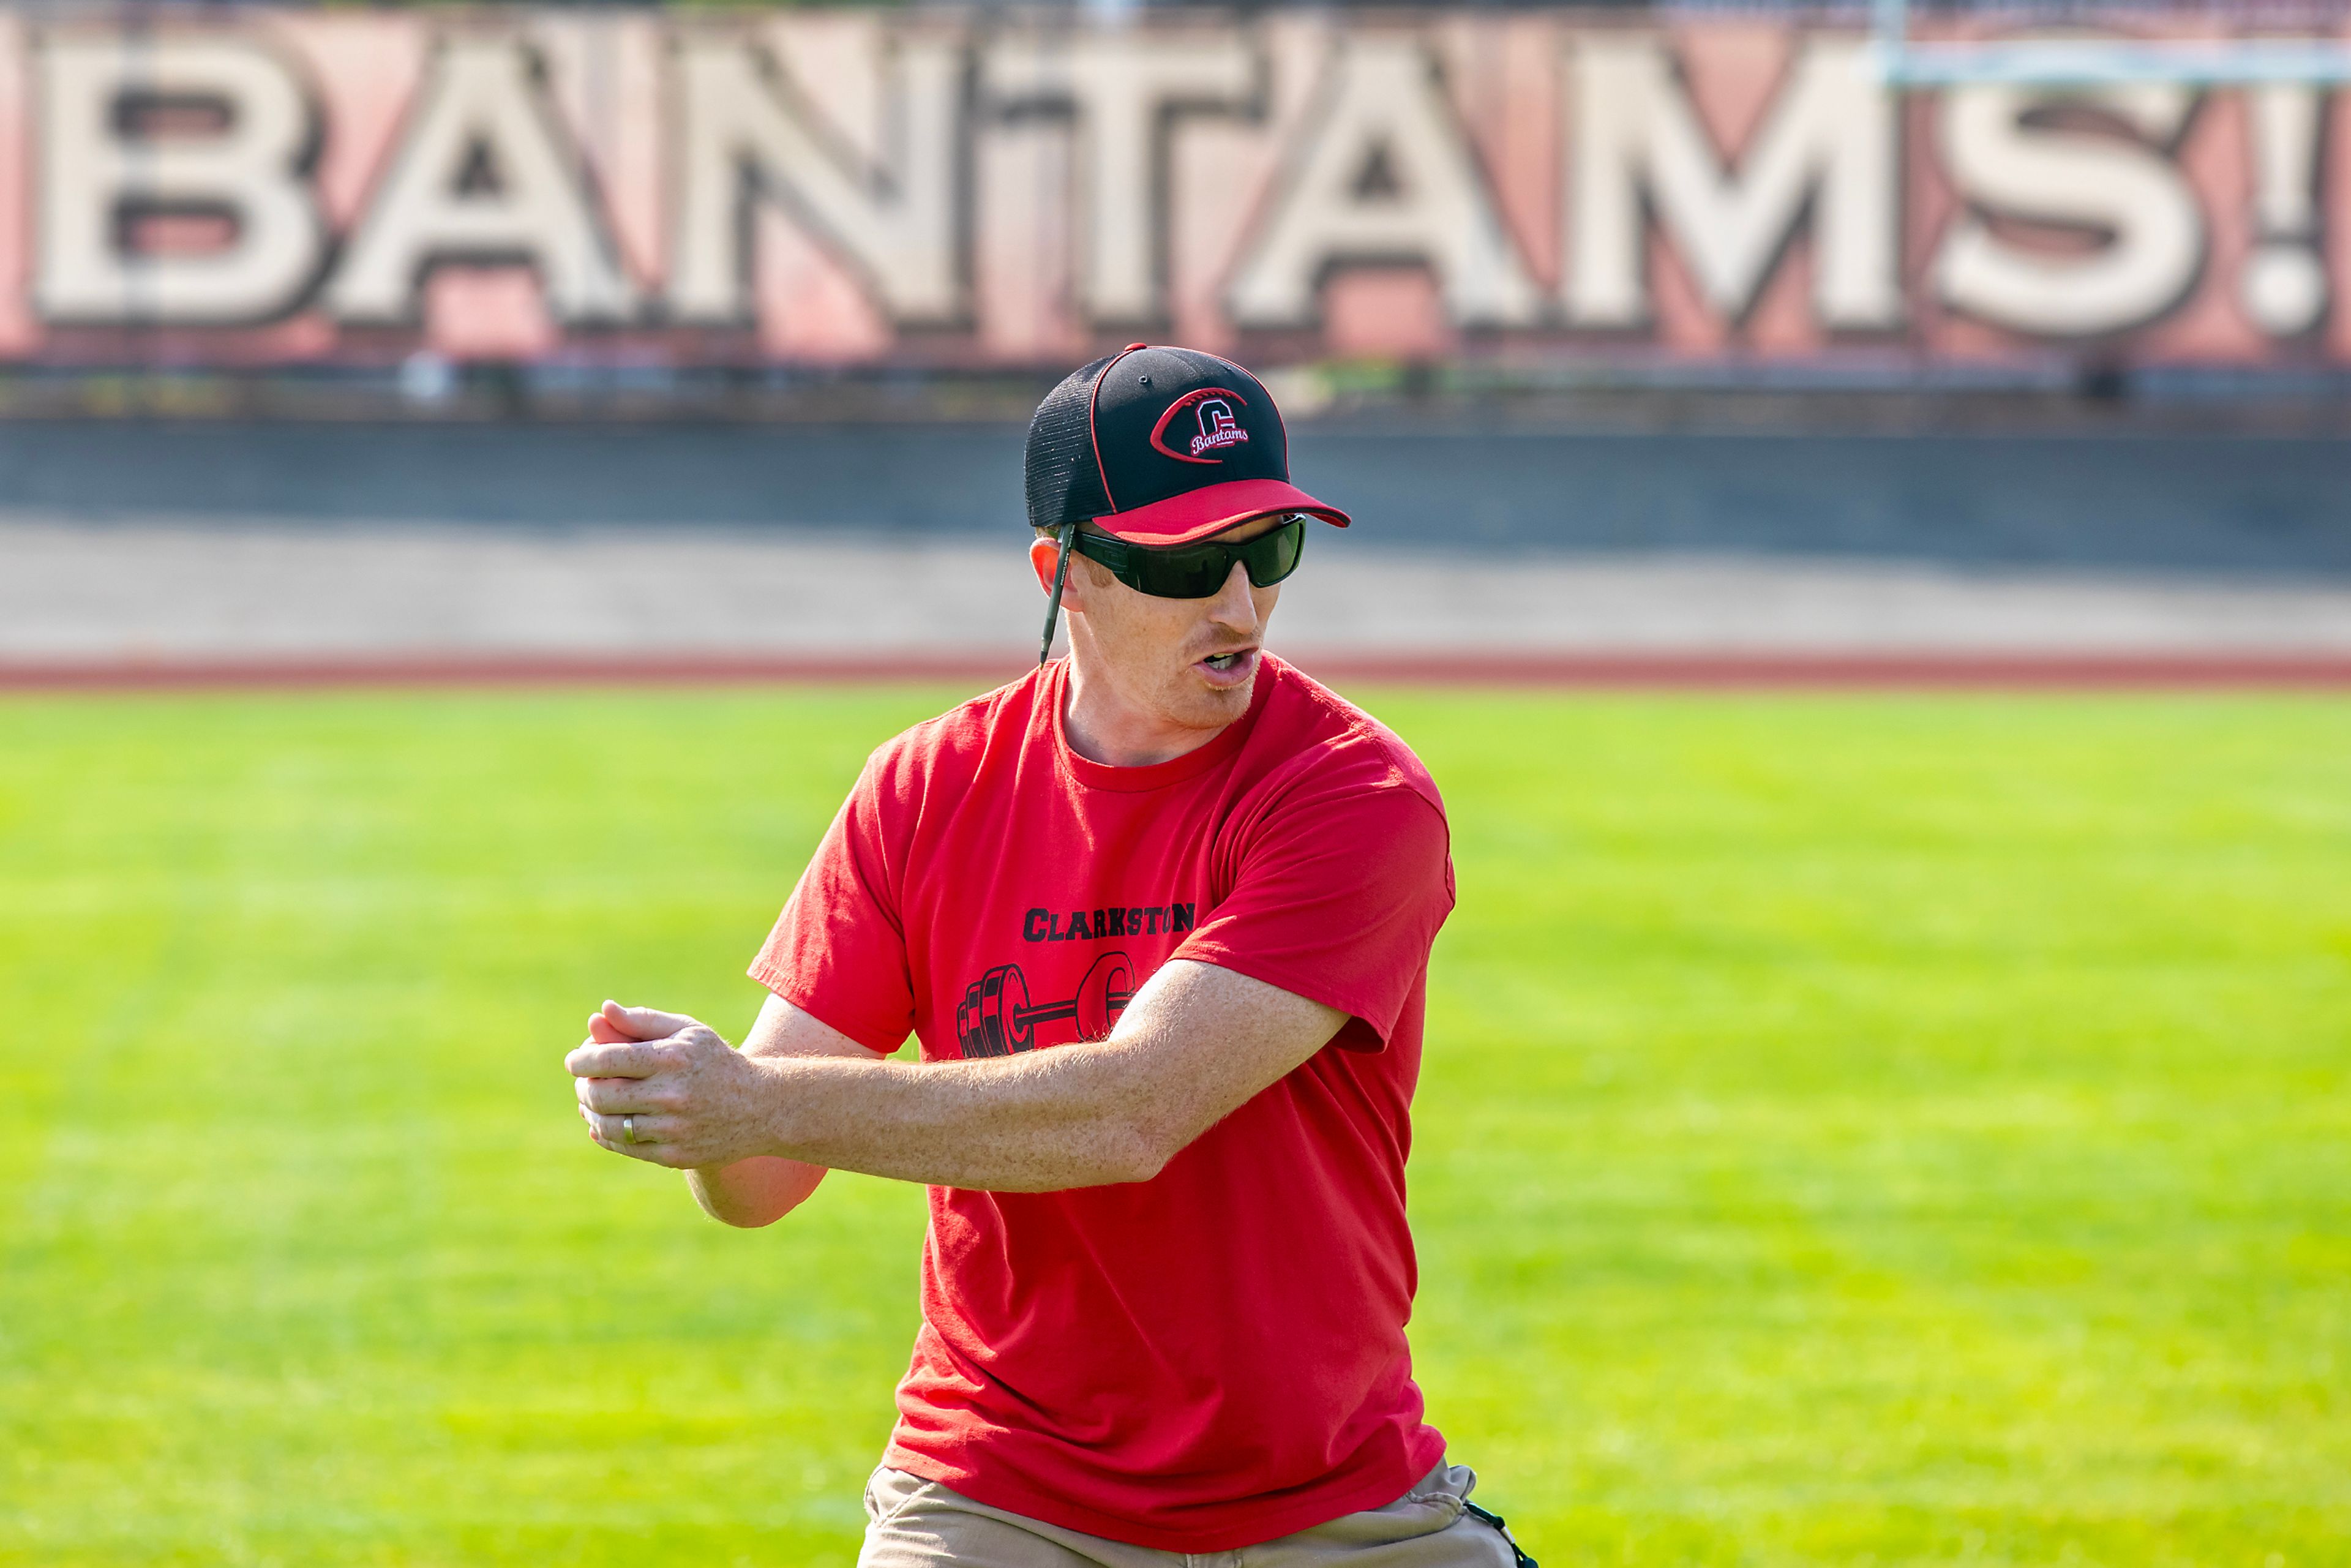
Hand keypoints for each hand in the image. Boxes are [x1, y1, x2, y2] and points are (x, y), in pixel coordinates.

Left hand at [567, 1002, 781, 1169]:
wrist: (760, 1107)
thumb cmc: (715, 1062)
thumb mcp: (687, 1032)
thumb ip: (642, 1021)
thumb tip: (601, 1011)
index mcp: (672, 1058)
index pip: (608, 1059)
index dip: (582, 1059)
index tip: (575, 1060)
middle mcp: (672, 1095)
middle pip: (602, 1094)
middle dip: (584, 1086)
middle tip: (584, 1081)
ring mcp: (673, 1129)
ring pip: (608, 1124)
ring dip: (590, 1112)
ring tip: (591, 1101)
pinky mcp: (674, 1155)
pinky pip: (624, 1146)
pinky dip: (605, 1134)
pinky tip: (603, 1122)